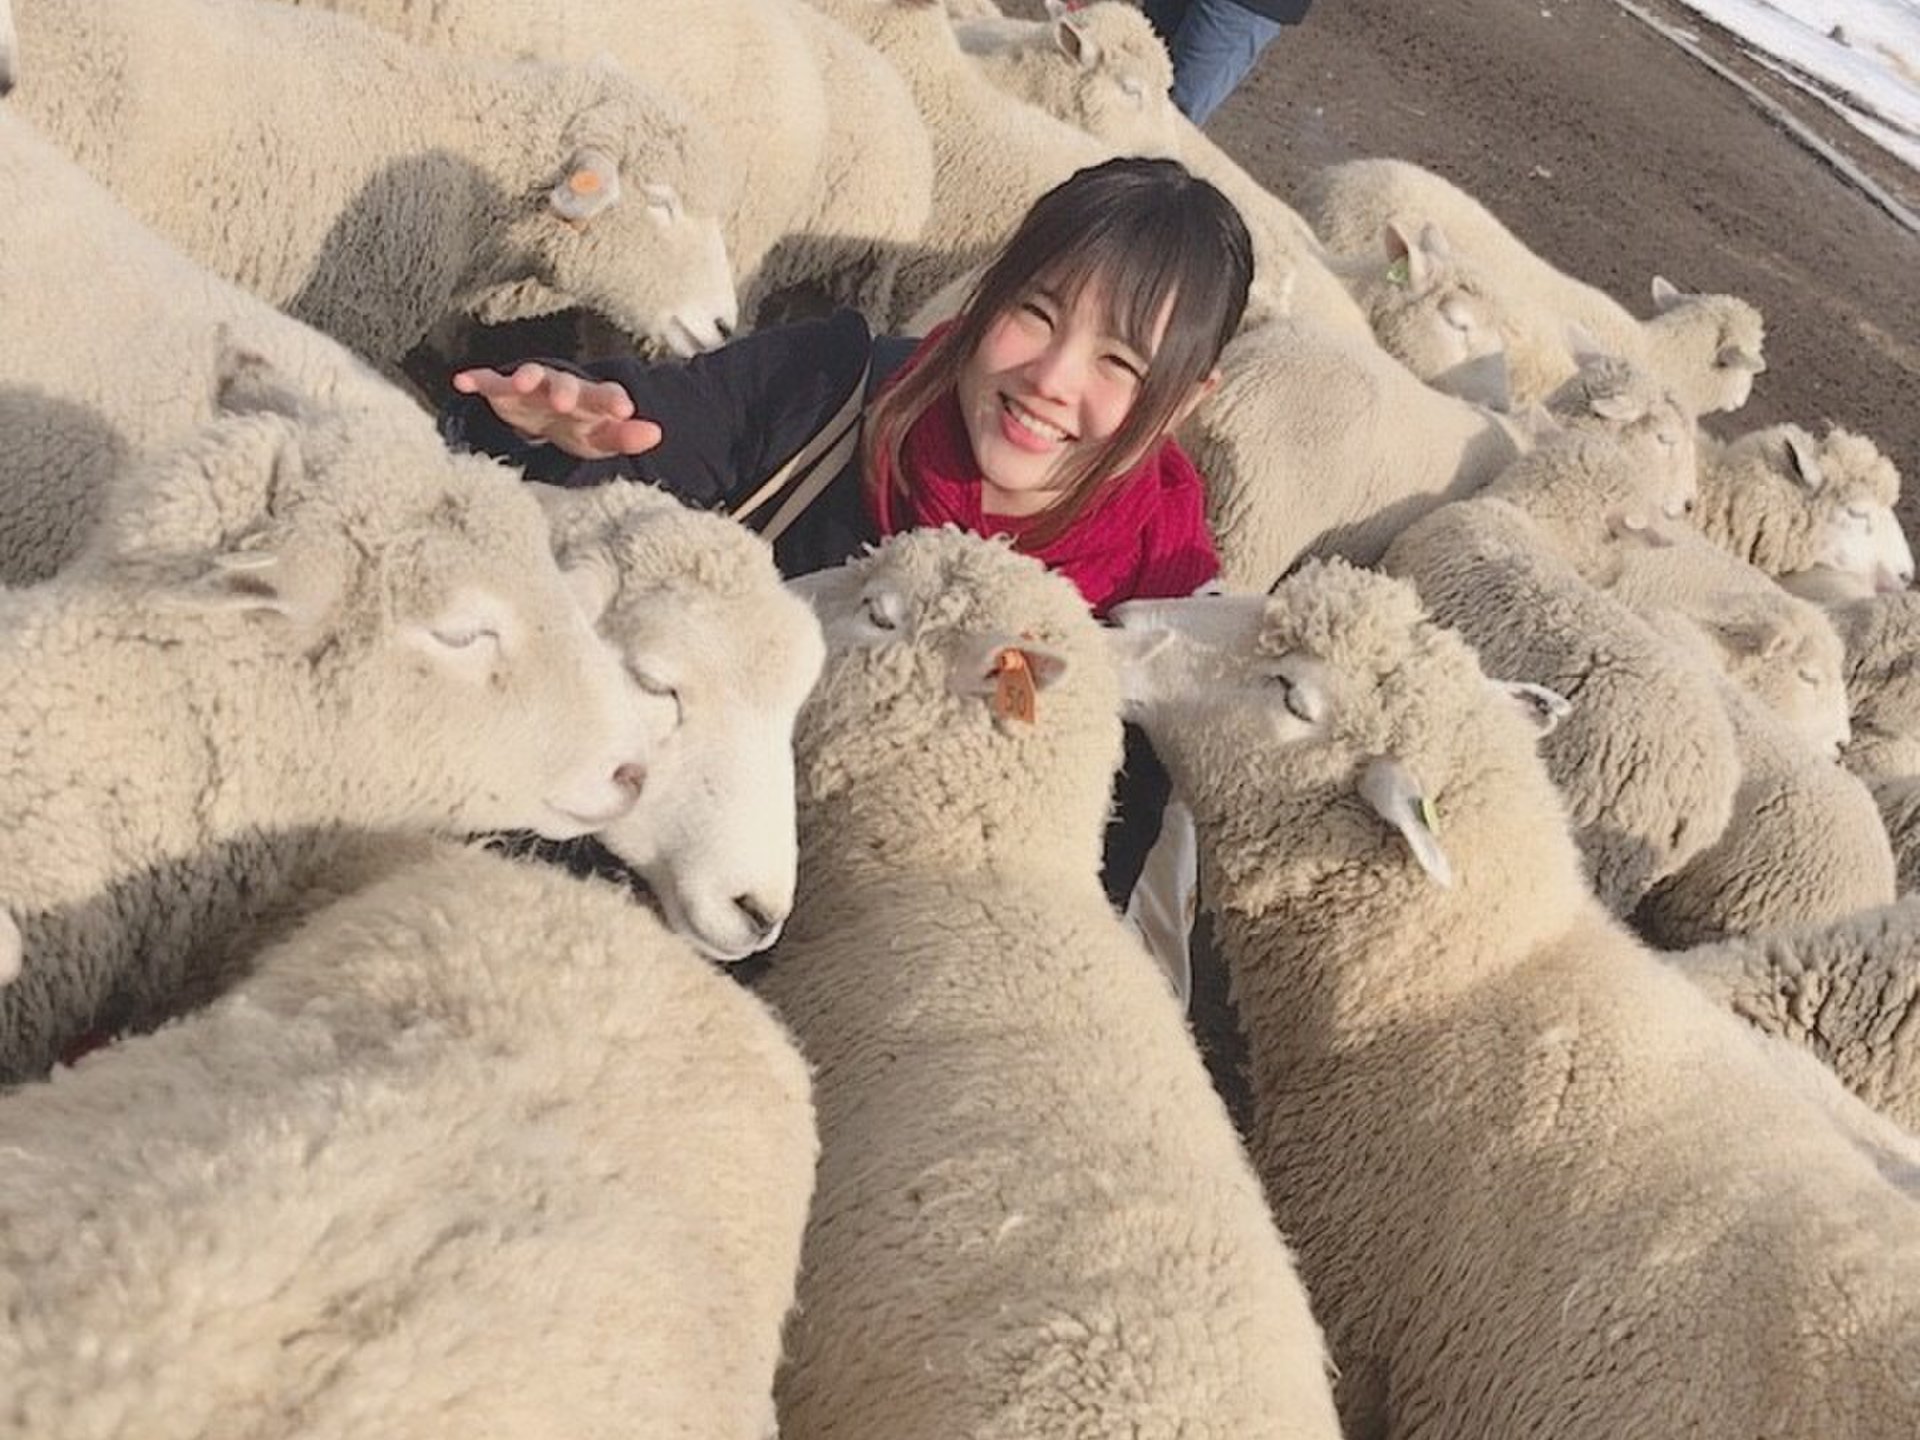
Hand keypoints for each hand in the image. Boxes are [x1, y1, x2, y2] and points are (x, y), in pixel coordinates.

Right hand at [450, 362, 663, 459]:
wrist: (548, 414)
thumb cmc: (582, 425)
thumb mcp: (603, 437)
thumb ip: (627, 436)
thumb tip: (656, 433)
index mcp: (591, 401)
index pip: (606, 397)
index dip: (612, 401)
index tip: (624, 410)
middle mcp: (563, 388)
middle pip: (566, 385)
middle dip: (565, 391)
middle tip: (565, 402)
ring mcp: (532, 388)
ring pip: (530, 377)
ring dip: (526, 376)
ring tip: (521, 381)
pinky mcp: (504, 391)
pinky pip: (490, 382)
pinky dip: (477, 379)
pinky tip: (462, 381)